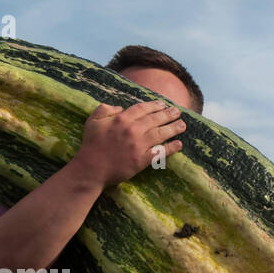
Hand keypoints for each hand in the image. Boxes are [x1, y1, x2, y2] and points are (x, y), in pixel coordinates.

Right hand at [70, 100, 185, 188]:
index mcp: (121, 119)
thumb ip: (105, 109)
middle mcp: (132, 130)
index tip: (162, 104)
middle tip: (177, 112)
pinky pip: (160, 152)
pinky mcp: (142, 160)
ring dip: (173, 128)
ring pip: (160, 134)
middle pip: (155, 119)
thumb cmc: (91, 144)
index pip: (142, 109)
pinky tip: (179, 144)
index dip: (154, 105)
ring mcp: (138, 145)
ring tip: (182, 125)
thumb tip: (120, 107)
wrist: (92, 168)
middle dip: (168, 114)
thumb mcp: (93, 120)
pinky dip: (171, 148)